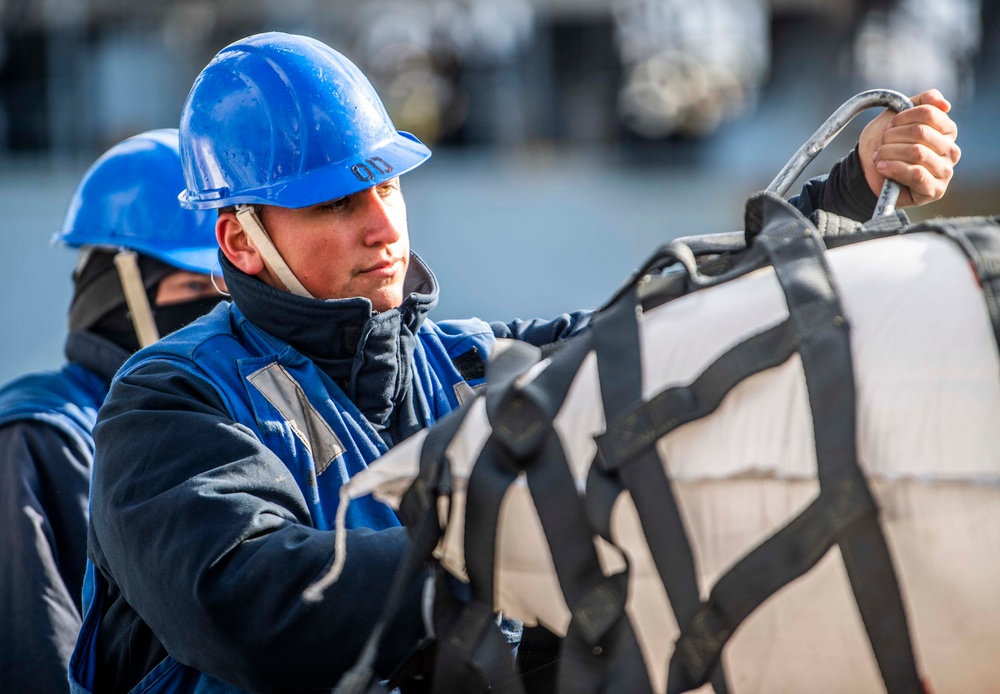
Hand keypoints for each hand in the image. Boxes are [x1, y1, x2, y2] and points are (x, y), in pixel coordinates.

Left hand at [858, 89, 960, 207]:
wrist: (866, 173)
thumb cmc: (885, 144)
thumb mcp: (899, 117)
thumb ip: (922, 102)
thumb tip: (945, 104)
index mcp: (947, 131)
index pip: (930, 113)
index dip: (904, 117)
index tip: (890, 125)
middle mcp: (951, 151)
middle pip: (921, 132)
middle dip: (893, 136)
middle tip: (881, 144)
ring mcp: (945, 171)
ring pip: (917, 152)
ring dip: (889, 153)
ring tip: (878, 157)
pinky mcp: (934, 190)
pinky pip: (916, 173)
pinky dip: (894, 168)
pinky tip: (882, 167)